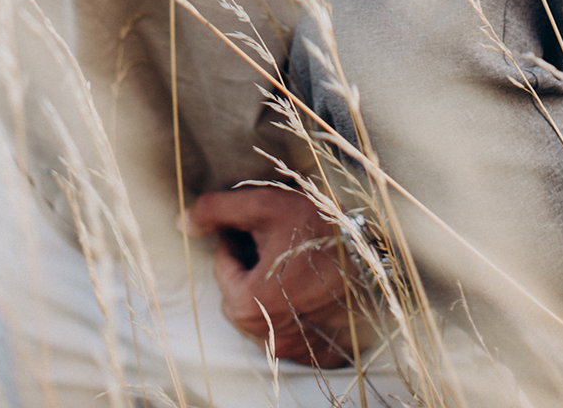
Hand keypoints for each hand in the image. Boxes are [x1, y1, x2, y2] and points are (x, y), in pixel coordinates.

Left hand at [185, 187, 365, 367]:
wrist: (380, 260)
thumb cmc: (322, 231)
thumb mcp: (267, 206)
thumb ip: (219, 210)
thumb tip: (182, 222)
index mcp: (245, 304)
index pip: (225, 262)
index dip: (240, 234)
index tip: (262, 222)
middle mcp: (264, 337)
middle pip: (243, 289)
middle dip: (254, 263)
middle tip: (281, 239)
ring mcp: (292, 350)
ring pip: (266, 309)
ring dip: (273, 286)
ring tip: (299, 260)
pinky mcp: (317, 355)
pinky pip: (292, 329)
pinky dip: (296, 309)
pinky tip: (313, 285)